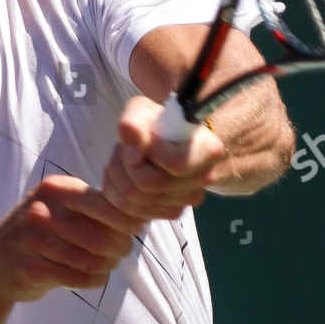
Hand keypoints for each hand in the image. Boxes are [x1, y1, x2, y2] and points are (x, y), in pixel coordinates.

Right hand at [0, 174, 147, 303]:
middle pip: (104, 237)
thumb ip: (96, 206)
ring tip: (106, 264)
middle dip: (121, 248)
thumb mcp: (61, 206)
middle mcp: (43, 211)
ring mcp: (35, 241)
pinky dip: (95, 281)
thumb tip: (144, 212)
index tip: (136, 228)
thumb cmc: (42, 233)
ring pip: (95, 261)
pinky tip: (92, 276)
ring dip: (108, 266)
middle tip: (120, 252)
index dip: (129, 220)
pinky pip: (81, 278)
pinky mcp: (33, 269)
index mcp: (56, 190)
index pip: (107, 204)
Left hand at [100, 96, 227, 220]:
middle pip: (147, 184)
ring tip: (122, 161)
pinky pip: (131, 213)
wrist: (167, 141)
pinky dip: (118, 194)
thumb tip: (132, 156)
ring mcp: (188, 199)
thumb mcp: (143, 110)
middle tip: (122, 150)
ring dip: (116, 178)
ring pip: (133, 201)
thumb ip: (135, 123)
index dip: (149, 152)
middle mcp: (203, 179)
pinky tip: (124, 177)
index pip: (176, 164)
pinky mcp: (171, 212)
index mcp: (208, 151)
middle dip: (122, 165)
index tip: (141, 139)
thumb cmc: (158, 123)